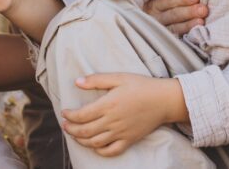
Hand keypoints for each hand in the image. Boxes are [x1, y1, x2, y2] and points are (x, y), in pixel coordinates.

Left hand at [60, 73, 184, 156]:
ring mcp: (121, 132)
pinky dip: (100, 151)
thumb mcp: (119, 77)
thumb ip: (97, 80)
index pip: (81, 115)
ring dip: (81, 140)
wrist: (164, 100)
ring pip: (95, 142)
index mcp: (108, 104)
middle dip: (71, 129)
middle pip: (85, 131)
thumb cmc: (142, 85)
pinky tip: (94, 146)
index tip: (64, 112)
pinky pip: (111, 151)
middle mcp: (112, 121)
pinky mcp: (129, 140)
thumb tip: (77, 82)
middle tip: (65, 125)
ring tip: (75, 135)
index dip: (69, 116)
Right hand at [144, 0, 207, 34]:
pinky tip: (197, 35)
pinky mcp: (165, 42)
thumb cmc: (167, 8)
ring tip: (201, 22)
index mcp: (153, 6)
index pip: (167, 1)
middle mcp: (154, 19)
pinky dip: (187, 37)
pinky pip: (176, 40)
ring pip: (174, 29)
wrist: (155, 25)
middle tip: (203, 9)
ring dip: (189, 25)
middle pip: (172, 15)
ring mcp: (158, 32)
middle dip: (188, 12)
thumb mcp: (164, 1)